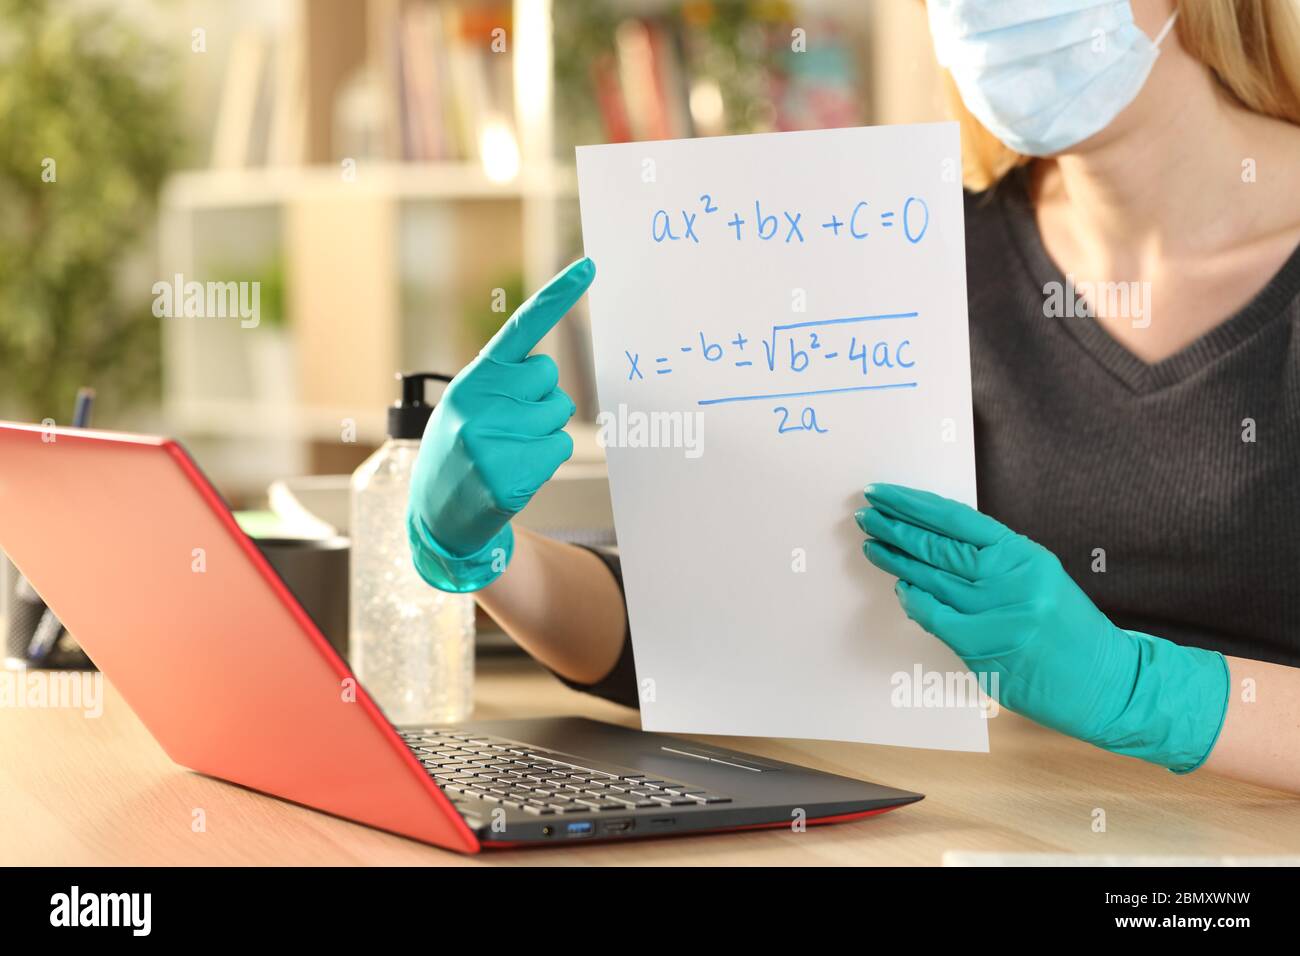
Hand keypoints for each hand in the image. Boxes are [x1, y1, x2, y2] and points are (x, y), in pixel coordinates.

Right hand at [407, 258, 594, 592]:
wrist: (438, 516)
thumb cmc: (459, 452)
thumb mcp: (464, 407)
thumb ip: (499, 383)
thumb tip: (545, 373)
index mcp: (471, 381)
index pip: (521, 328)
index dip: (558, 296)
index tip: (589, 266)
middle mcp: (480, 404)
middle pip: (550, 377)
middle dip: (540, 398)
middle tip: (510, 426)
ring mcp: (495, 440)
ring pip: (559, 414)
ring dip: (544, 430)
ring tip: (509, 451)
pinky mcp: (512, 473)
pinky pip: (561, 446)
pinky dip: (548, 458)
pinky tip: (517, 471)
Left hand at [856, 483, 1228, 771]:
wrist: (1108, 681)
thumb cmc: (1069, 628)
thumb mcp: (1038, 577)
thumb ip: (993, 561)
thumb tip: (935, 543)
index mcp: (1023, 554)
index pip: (955, 518)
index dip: (914, 504)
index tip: (884, 493)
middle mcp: (1010, 578)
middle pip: (936, 546)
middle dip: (895, 528)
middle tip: (865, 515)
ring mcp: (996, 614)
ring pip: (931, 579)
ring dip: (895, 560)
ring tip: (871, 544)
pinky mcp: (985, 648)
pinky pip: (936, 618)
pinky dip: (914, 602)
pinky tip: (900, 588)